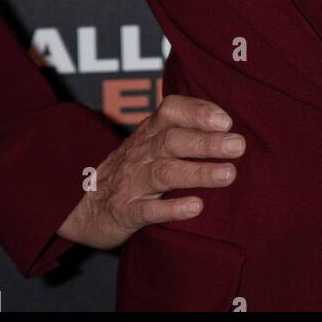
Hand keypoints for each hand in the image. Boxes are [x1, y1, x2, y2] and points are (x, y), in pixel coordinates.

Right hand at [56, 95, 245, 249]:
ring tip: (228, 174)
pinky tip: (196, 207)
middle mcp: (141, 153)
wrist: (84, 205)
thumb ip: (183, 130)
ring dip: (197, 172)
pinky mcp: (125, 211)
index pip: (171, 110)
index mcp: (149, 131)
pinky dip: (171, 208)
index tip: (227, 120)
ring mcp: (131, 182)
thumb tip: (230, 126)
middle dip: (206, 142)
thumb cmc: (132, 169)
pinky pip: (148, 210)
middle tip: (238, 145)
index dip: (198, 112)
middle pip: (172, 141)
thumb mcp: (151, 142)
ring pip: (164, 173)